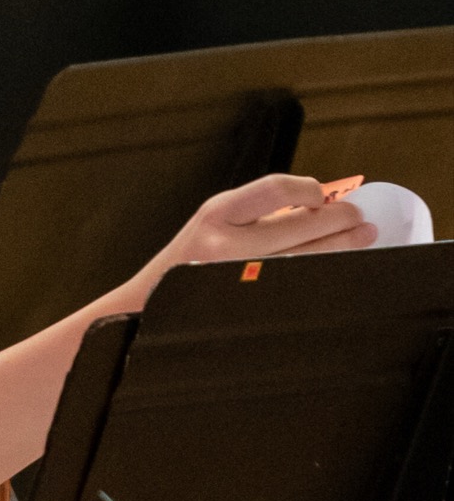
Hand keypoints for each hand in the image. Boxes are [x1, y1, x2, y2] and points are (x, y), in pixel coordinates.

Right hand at [118, 174, 376, 311]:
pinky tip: (333, 271)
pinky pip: (295, 285)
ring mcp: (235, 278)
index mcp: (214, 215)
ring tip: (360, 239)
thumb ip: (253, 216)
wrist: (140, 311)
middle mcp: (224, 245)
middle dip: (340, 219)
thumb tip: (316, 208)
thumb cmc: (181, 270)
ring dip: (342, 247)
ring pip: (306, 258)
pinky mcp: (244, 305)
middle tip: (359, 219)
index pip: (276, 189)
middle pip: (302, 224)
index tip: (324, 196)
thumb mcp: (209, 227)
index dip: (310, 190)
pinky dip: (319, 275)